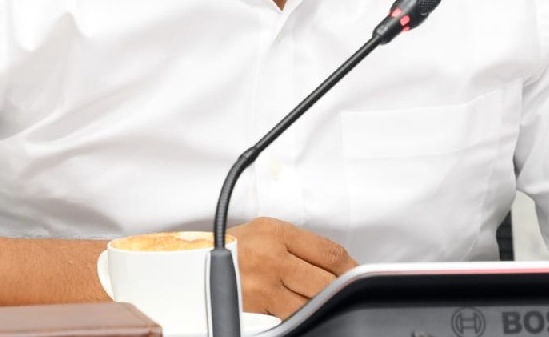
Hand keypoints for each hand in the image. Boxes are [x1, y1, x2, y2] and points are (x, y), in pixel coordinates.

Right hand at [229, 216, 356, 318]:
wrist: (191, 266)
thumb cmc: (230, 247)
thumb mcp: (264, 231)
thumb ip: (297, 243)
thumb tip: (333, 262)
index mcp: (277, 232)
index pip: (329, 252)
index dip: (350, 266)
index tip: (356, 273)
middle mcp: (272, 257)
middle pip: (325, 280)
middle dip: (340, 288)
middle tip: (346, 291)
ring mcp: (264, 285)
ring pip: (310, 302)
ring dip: (321, 304)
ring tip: (324, 301)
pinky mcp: (256, 308)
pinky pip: (290, 316)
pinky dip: (300, 315)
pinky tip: (303, 311)